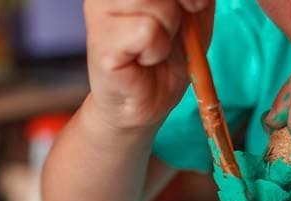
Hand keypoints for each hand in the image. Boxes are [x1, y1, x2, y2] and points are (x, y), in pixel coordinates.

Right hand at [84, 0, 213, 130]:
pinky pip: (147, 32)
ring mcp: (99, 13)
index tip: (192, 4)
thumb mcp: (192, 10)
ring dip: (168, 29)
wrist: (145, 100)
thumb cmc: (165, 53)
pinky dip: (156, 50)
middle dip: (181, 5)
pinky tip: (144, 59)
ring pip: (156, 4)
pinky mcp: (101, 42)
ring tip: (155, 46)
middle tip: (175, 27)